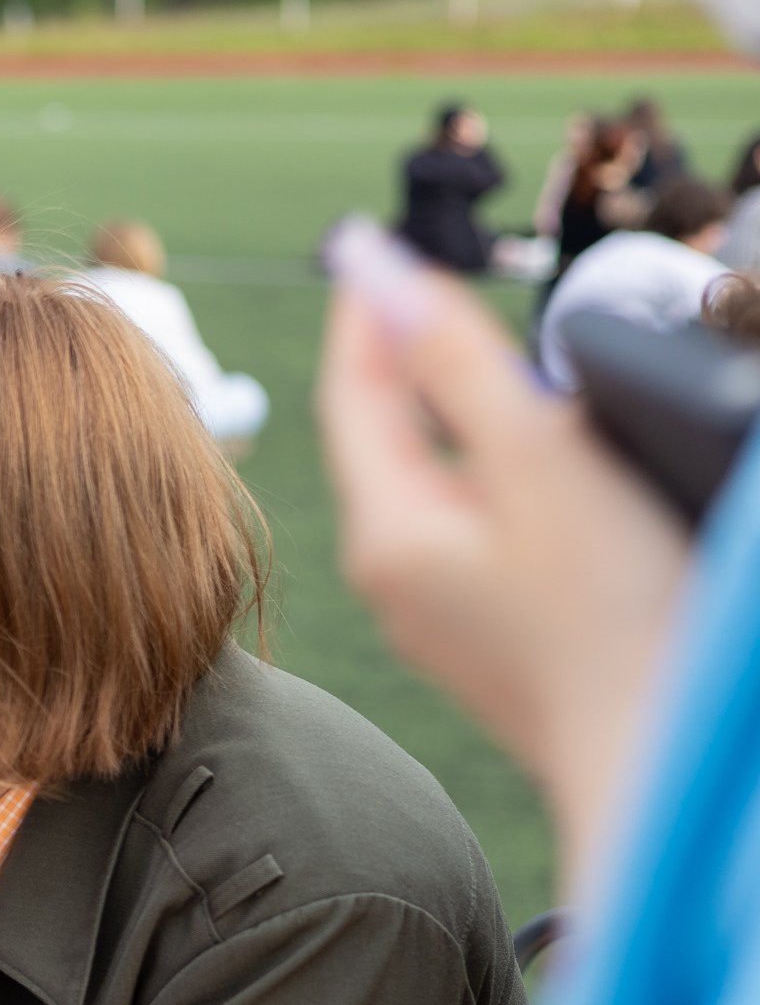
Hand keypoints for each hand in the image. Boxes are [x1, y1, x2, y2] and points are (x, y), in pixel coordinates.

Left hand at [318, 250, 689, 860]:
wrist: (651, 759)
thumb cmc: (608, 618)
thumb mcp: (539, 465)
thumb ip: (462, 369)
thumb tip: (385, 280)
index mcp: (388, 530)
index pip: (353, 395)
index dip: (364, 314)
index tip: (370, 246)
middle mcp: (393, 574)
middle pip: (380, 436)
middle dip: (394, 356)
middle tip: (407, 282)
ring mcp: (436, 612)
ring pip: (426, 482)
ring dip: (441, 410)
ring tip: (455, 346)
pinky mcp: (488, 636)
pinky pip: (466, 527)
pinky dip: (481, 471)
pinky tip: (518, 453)